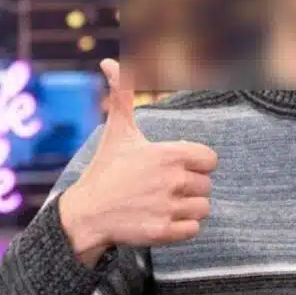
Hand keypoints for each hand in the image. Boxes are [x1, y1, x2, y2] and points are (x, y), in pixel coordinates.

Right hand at [58, 59, 216, 265]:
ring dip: (187, 208)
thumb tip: (109, 62)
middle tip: (161, 187)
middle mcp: (173, 180)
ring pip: (202, 208)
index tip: (174, 167)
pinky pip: (194, 230)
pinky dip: (182, 228)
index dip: (195, 163)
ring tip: (162, 203)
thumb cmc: (106, 170)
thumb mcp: (118, 131)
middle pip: (206, 185)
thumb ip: (122, 94)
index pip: (210, 159)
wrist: (86, 214)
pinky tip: (162, 219)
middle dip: (188, 186)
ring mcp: (169, 207)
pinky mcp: (164, 232)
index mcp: (169, 154)